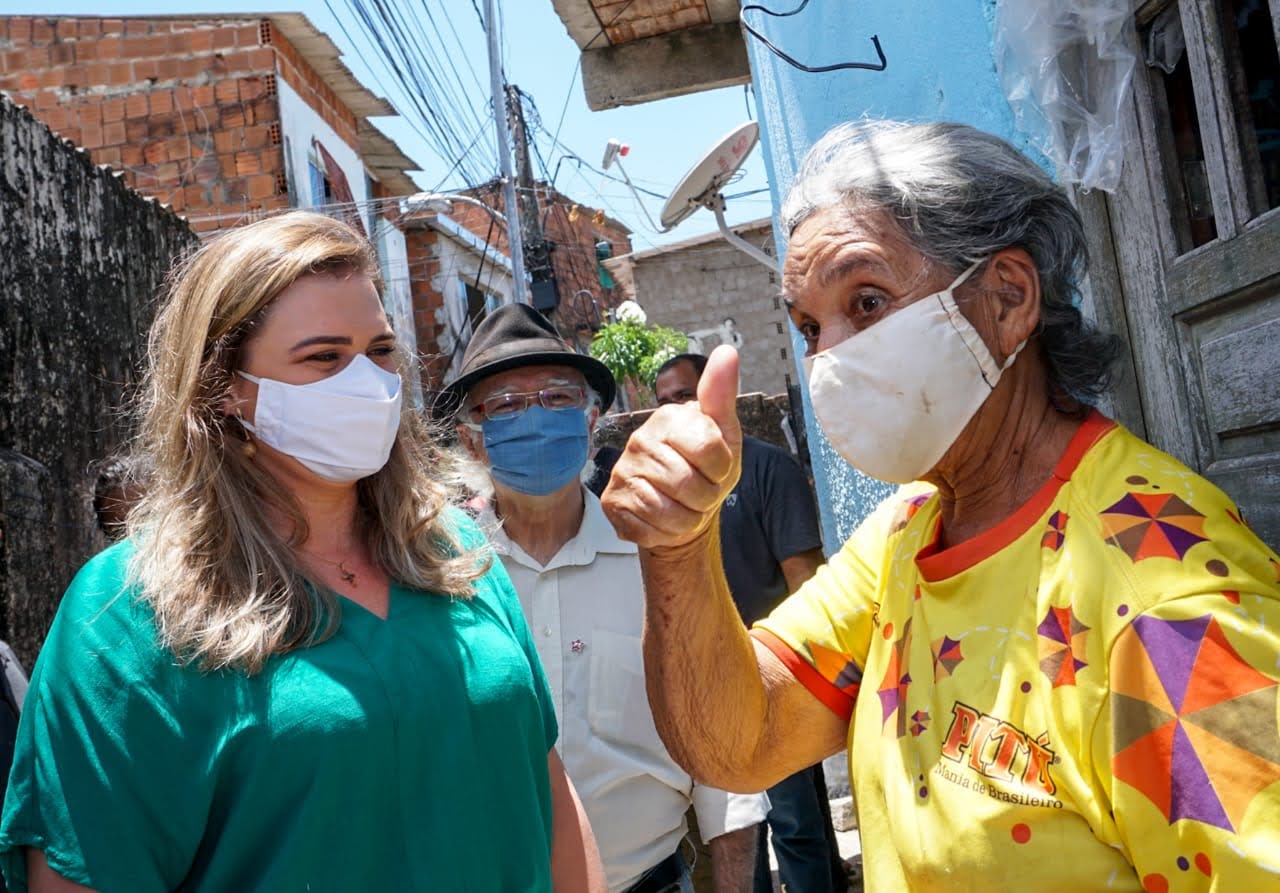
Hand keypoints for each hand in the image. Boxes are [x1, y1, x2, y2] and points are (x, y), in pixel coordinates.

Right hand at [602, 346, 741, 550]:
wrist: (682, 511)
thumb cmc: (705, 471)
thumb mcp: (724, 434)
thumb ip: (722, 396)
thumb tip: (727, 351)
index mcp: (669, 418)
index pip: (711, 451)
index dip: (721, 469)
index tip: (715, 468)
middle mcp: (640, 439)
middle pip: (690, 485)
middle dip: (705, 498)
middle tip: (699, 492)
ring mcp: (623, 470)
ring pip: (669, 510)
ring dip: (687, 518)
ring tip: (684, 506)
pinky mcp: (612, 501)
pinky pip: (649, 527)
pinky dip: (666, 532)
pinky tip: (664, 520)